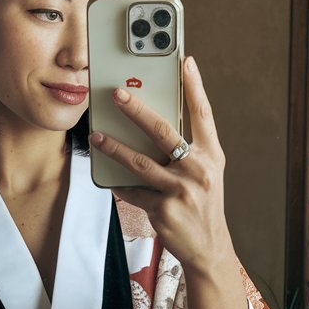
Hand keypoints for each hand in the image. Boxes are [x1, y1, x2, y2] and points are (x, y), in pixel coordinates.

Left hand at [89, 55, 233, 275]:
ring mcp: (181, 191)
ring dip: (114, 148)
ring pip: (140, 163)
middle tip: (118, 94)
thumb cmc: (203, 204)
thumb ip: (188, 148)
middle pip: (163, 132)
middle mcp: (199, 170)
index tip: (185, 61)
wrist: (209, 247)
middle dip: (137, 111)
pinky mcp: (163, 210)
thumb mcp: (206, 173)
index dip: (195, 86)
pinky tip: (108, 177)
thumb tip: (153, 123)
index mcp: (212, 155)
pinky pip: (133, 191)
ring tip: (97, 137)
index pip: (203, 114)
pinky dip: (120, 184)